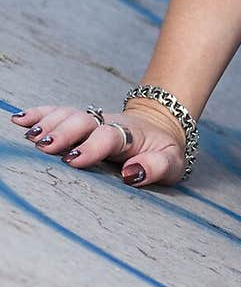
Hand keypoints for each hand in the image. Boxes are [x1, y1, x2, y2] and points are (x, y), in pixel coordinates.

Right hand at [9, 99, 187, 186]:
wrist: (160, 127)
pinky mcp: (81, 122)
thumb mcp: (172, 162)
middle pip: (84, 122)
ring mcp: (93, 121)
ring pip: (69, 116)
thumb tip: (131, 173)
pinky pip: (59, 113)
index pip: (110, 137)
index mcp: (131, 135)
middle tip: (45, 147)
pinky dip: (40, 114)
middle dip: (64, 133)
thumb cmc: (163, 151)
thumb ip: (156, 167)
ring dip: (48, 123)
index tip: (74, 159)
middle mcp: (108, 124)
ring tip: (30, 135)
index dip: (92, 147)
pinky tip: (20, 119)